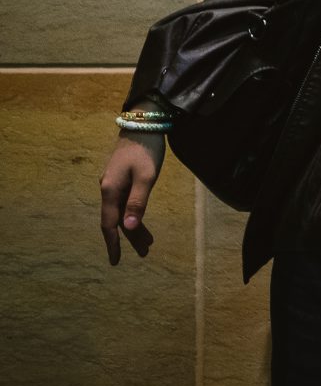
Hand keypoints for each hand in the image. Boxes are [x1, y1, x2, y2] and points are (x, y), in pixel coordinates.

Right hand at [99, 133, 163, 263]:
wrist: (142, 124)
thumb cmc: (146, 150)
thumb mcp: (146, 177)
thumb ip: (137, 202)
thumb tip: (129, 228)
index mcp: (110, 191)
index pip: (109, 224)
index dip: (113, 243)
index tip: (116, 261)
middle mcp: (107, 189)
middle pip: (117, 220)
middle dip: (130, 237)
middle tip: (145, 252)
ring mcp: (113, 184)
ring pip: (121, 211)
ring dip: (134, 226)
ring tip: (149, 242)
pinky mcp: (120, 178)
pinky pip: (124, 202)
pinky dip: (133, 213)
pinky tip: (140, 219)